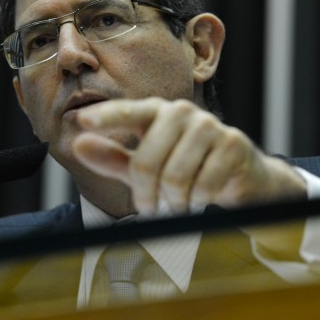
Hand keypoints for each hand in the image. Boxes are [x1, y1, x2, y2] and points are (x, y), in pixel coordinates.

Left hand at [73, 97, 305, 215]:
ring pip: (175, 176)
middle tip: (150, 207)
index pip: (127, 112)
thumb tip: (78, 144)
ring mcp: (209, 126)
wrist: (241, 177)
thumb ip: (112, 157)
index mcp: (156, 113)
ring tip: (179, 203)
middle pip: (147, 161)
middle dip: (145, 194)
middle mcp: (181, 112)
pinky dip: (198, 201)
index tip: (81, 120)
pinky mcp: (233, 143)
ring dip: (174, 202)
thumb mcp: (145, 166)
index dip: (105, 116)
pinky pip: (203, 184)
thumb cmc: (186, 169)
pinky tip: (202, 197)